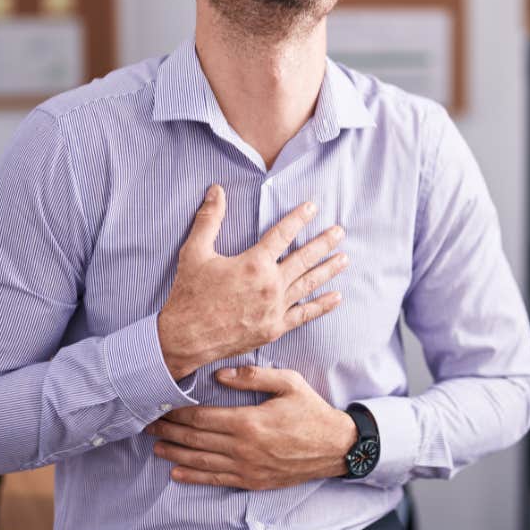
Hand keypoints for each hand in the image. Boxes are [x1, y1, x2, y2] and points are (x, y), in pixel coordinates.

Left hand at [144, 366, 357, 489]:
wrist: (336, 447)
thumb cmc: (312, 411)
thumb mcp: (289, 383)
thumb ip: (254, 376)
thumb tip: (220, 375)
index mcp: (248, 422)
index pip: (201, 418)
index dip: (177, 414)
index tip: (159, 407)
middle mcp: (243, 449)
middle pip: (196, 440)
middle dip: (169, 432)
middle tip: (146, 426)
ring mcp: (247, 468)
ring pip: (201, 462)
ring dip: (175, 454)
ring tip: (155, 447)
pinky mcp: (253, 481)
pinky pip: (217, 480)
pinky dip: (194, 477)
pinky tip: (177, 473)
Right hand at [157, 185, 347, 378]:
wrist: (185, 338)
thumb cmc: (189, 294)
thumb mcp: (195, 252)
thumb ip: (209, 219)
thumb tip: (216, 190)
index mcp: (253, 264)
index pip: (282, 234)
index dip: (298, 218)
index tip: (312, 208)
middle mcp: (270, 285)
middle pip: (303, 258)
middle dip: (323, 243)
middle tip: (340, 231)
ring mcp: (275, 309)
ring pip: (308, 284)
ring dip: (328, 270)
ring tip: (344, 258)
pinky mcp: (274, 329)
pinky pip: (304, 315)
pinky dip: (322, 306)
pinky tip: (337, 298)